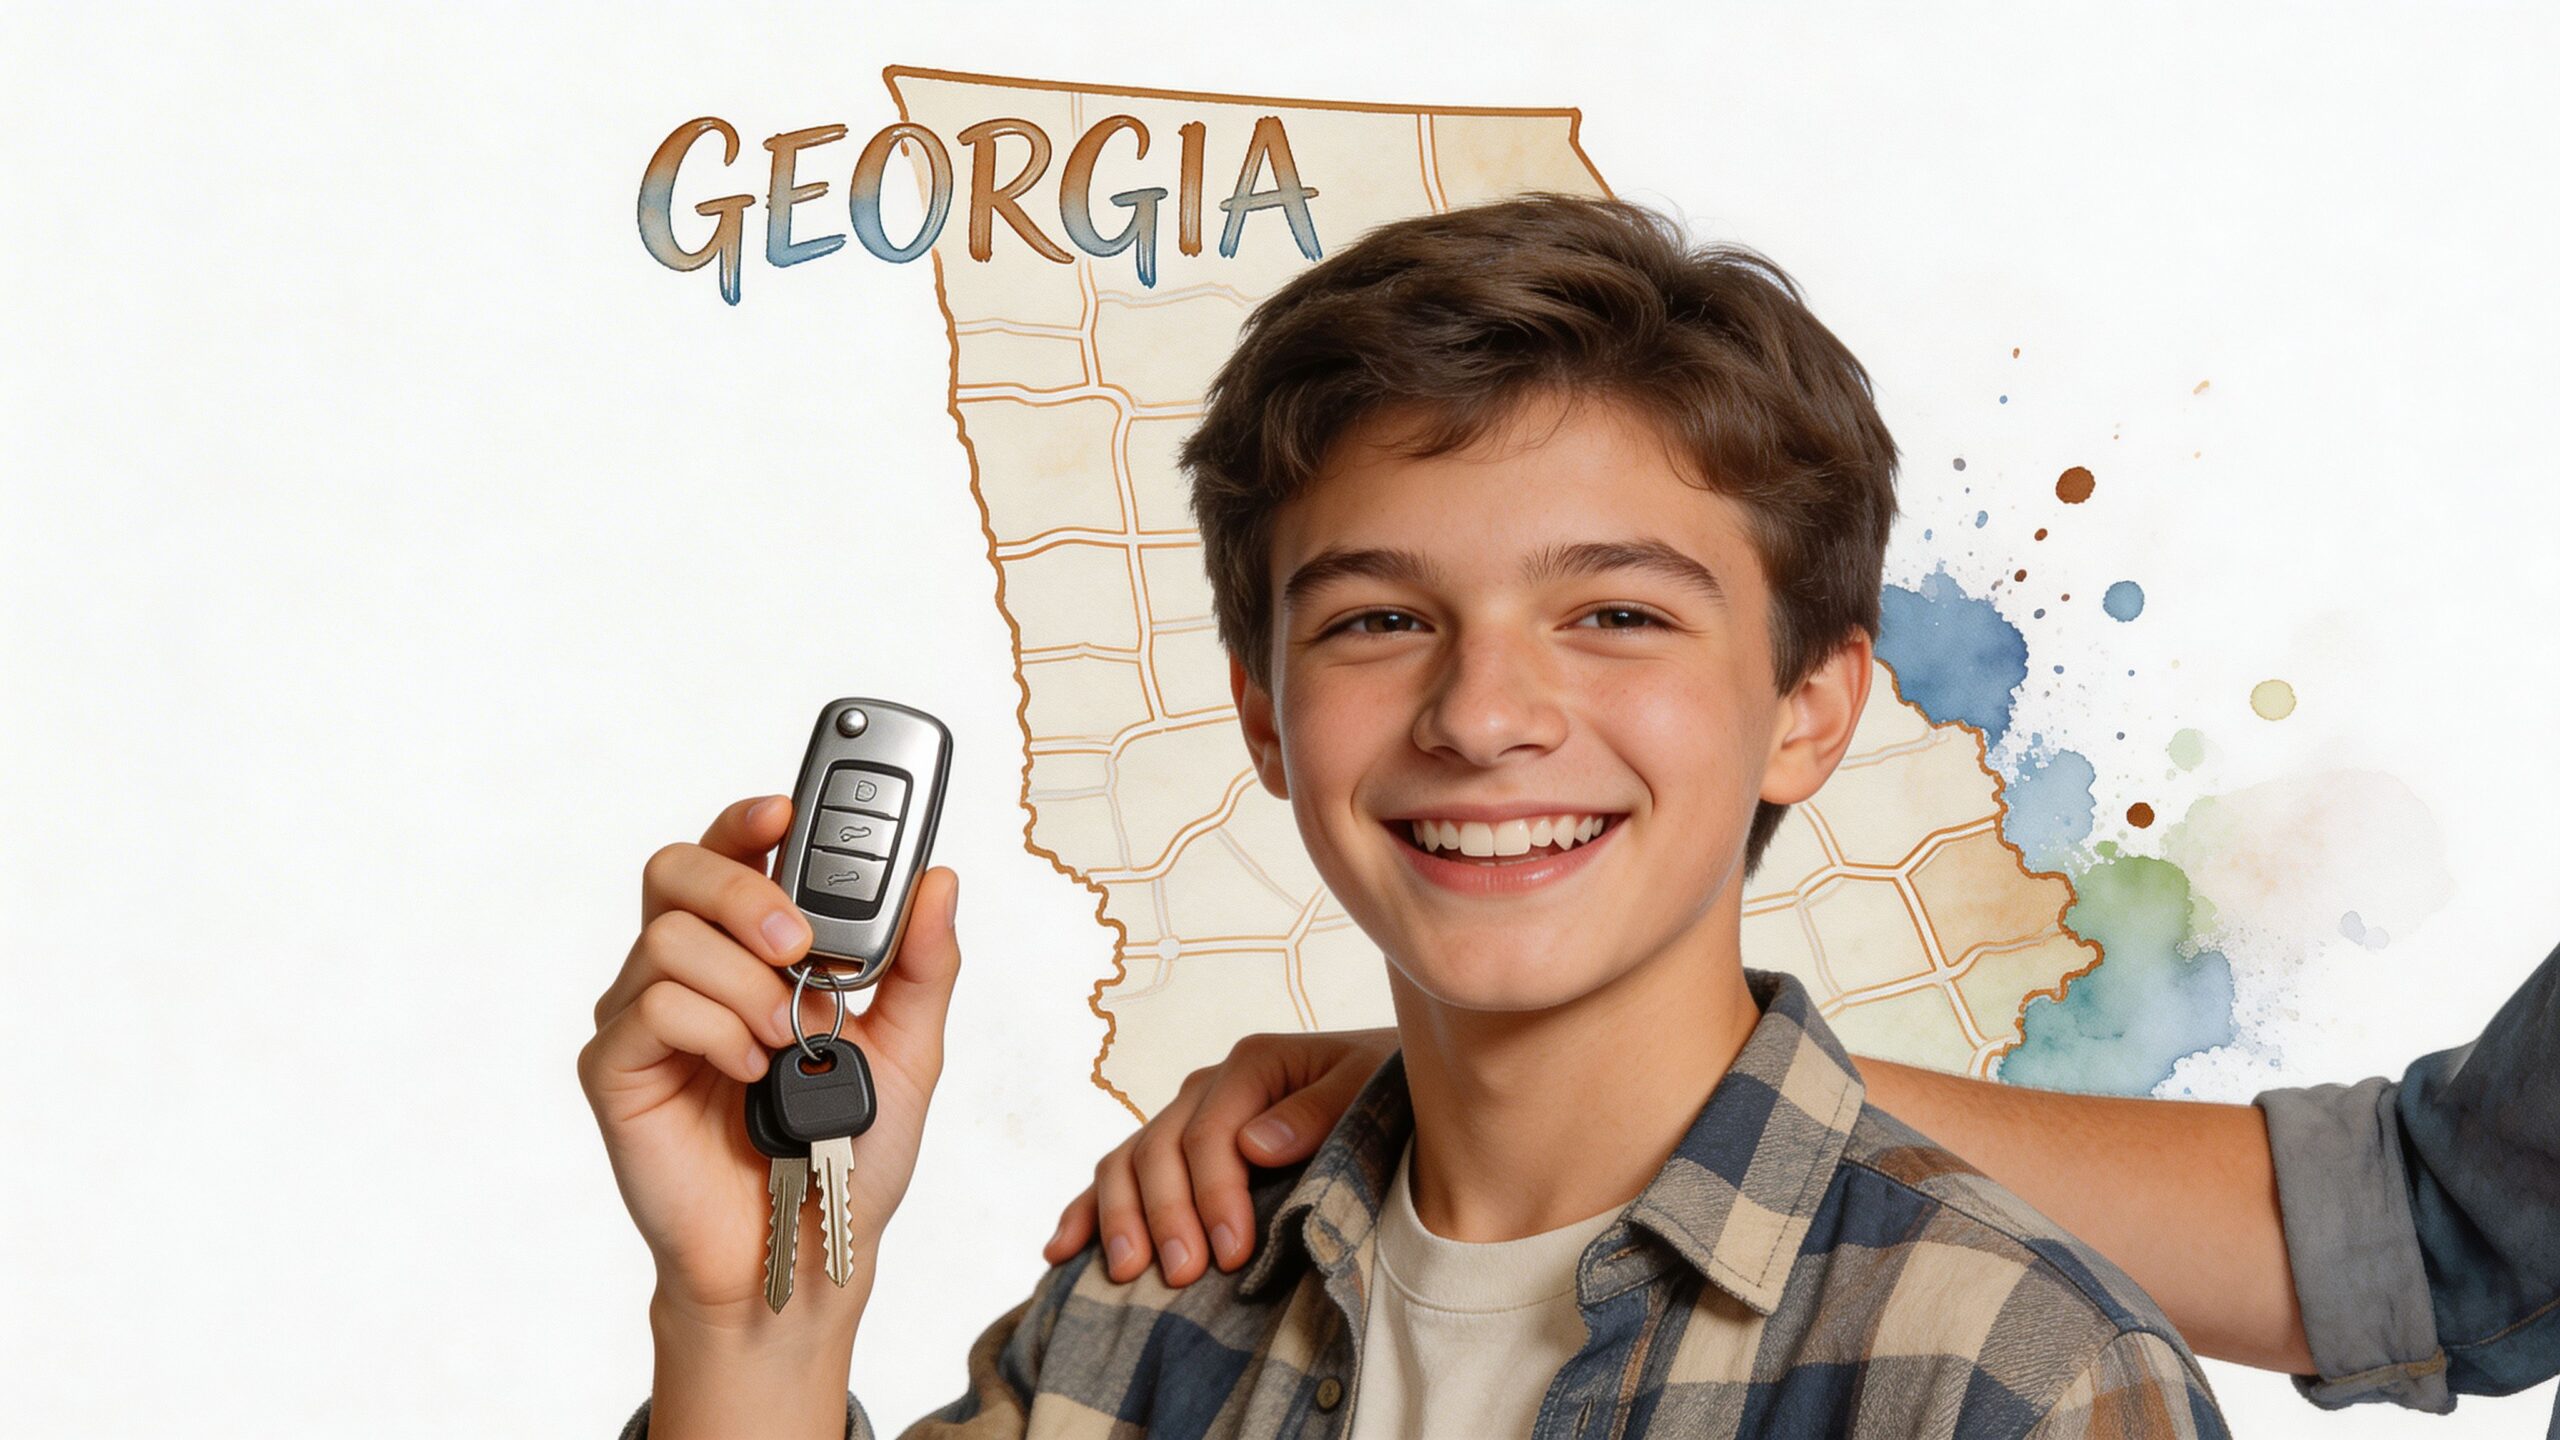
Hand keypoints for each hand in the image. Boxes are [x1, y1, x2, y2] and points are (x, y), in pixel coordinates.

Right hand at [579, 794, 962, 1334]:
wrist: (808, 1251)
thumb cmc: (848, 1152)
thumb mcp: (910, 1049)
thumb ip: (923, 965)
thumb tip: (939, 880)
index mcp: (751, 950)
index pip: (734, 852)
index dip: (751, 818)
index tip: (789, 806)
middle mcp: (689, 970)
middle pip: (676, 868)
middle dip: (739, 885)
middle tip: (795, 941)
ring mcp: (644, 1016)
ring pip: (667, 936)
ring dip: (744, 983)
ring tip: (784, 1041)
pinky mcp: (617, 1068)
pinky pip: (652, 1006)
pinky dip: (716, 1031)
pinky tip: (750, 1073)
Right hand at [1045, 1028, 1396, 1284]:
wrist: (1390, 1086)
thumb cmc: (1384, 1091)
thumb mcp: (1367, 1089)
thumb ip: (1318, 1111)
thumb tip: (1254, 1143)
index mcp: (1252, 1065)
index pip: (1212, 1133)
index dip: (1213, 1195)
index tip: (1231, 1253)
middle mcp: (1207, 1087)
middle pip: (1161, 1149)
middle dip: (1165, 1215)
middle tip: (1181, 1275)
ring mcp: (1183, 1117)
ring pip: (1126, 1161)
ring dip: (1118, 1217)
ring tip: (1127, 1273)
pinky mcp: (1174, 1152)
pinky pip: (1116, 1175)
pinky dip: (1086, 1211)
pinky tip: (1061, 1250)